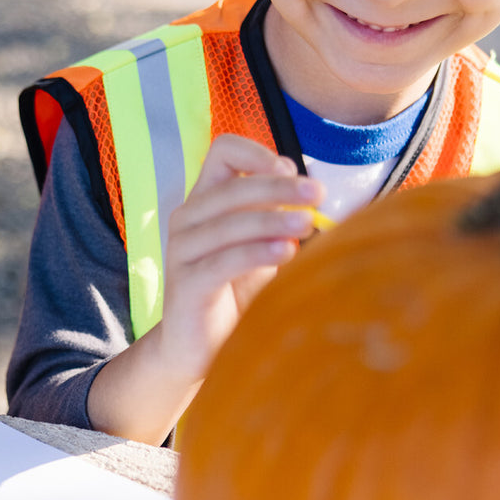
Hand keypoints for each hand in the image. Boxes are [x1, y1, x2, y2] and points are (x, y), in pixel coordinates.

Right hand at [88, 134, 322, 443]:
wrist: (200, 348)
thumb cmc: (235, 292)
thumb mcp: (259, 245)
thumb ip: (276, 216)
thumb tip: (308, 187)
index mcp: (205, 200)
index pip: (222, 151)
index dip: (257, 153)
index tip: (289, 170)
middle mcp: (187, 218)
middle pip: (233, 185)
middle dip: (279, 187)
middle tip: (317, 194)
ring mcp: (181, 250)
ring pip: (230, 220)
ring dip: (274, 218)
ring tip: (308, 225)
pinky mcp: (185, 283)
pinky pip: (224, 259)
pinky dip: (257, 252)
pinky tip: (286, 252)